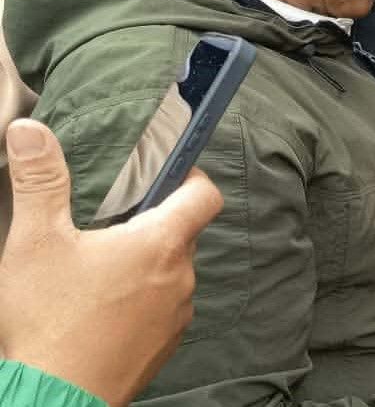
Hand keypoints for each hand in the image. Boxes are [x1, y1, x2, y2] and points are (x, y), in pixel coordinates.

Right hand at [0, 119, 222, 406]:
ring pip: (171, 274)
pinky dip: (138, 303)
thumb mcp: (35, 241)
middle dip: (151, 225)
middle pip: (182, 235)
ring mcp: (175, 316)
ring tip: (96, 273)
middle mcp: (180, 278)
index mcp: (160, 244)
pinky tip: (98, 310)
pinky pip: (161, 311)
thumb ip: (40, 181)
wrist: (50, 398)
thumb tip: (30, 132)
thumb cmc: (48, 322)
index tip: (170, 173)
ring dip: (144, 267)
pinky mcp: (162, 347)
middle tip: (109, 226)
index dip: (193, 177)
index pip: (205, 195)